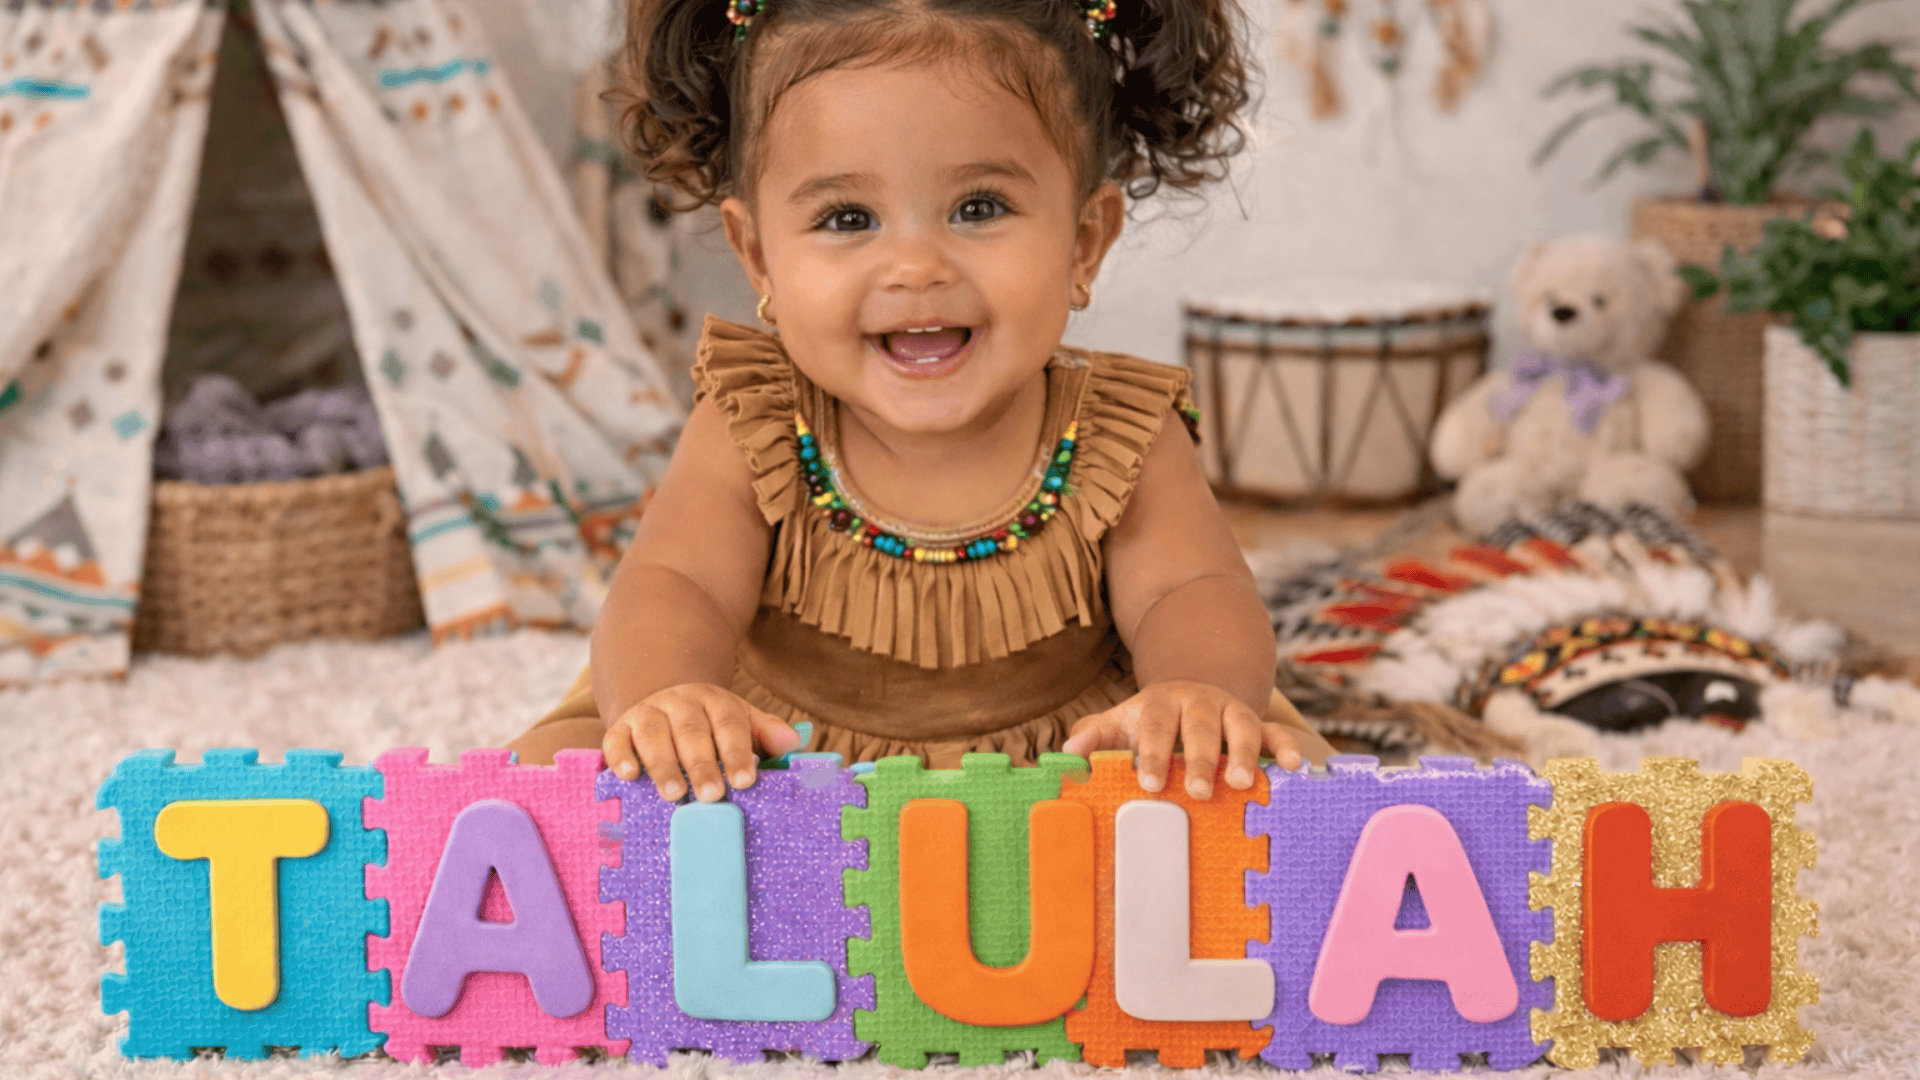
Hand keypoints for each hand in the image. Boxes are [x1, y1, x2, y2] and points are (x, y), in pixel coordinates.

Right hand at [602, 683, 802, 801]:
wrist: (664, 702)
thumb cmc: (710, 724)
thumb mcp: (742, 720)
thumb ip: (767, 733)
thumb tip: (794, 744)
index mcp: (715, 702)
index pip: (729, 724)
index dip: (738, 752)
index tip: (746, 780)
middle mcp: (680, 703)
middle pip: (692, 731)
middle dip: (702, 764)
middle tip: (712, 795)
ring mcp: (648, 713)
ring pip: (654, 735)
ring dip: (664, 765)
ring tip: (674, 795)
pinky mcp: (620, 728)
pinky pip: (617, 740)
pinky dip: (621, 757)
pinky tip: (630, 776)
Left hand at [1060, 679, 1303, 798]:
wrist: (1192, 688)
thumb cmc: (1150, 720)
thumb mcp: (1120, 721)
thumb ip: (1094, 735)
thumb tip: (1063, 756)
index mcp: (1162, 704)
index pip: (1156, 726)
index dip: (1152, 752)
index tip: (1147, 782)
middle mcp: (1200, 704)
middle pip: (1201, 728)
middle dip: (1200, 758)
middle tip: (1197, 790)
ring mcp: (1232, 712)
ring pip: (1242, 727)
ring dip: (1244, 754)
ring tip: (1242, 784)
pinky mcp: (1258, 723)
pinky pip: (1276, 732)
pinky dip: (1286, 747)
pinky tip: (1295, 768)